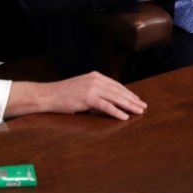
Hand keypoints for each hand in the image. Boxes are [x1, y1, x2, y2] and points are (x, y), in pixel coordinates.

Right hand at [7, 71, 146, 120]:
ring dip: (129, 105)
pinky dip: (116, 111)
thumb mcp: (82, 87)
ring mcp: (92, 88)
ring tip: (139, 112)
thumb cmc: (64, 94)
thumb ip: (95, 90)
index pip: (116, 85)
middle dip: (133, 99)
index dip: (128, 93)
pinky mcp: (87, 98)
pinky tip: (124, 116)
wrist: (48, 95)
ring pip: (115, 97)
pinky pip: (106, 106)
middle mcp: (96, 80)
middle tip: (143, 107)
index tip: (137, 100)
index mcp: (96, 76)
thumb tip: (109, 100)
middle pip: (119, 91)